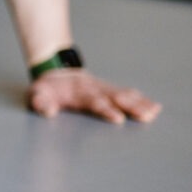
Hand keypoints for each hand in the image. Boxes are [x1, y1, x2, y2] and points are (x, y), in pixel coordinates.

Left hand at [27, 69, 160, 123]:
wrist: (55, 73)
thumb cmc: (46, 90)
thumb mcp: (36, 95)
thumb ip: (40, 103)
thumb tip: (48, 111)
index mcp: (78, 93)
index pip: (94, 101)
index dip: (106, 109)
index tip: (118, 118)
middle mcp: (95, 89)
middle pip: (115, 98)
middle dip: (131, 107)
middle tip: (145, 115)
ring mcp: (104, 89)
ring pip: (124, 95)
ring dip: (139, 103)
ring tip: (154, 111)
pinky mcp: (110, 91)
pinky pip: (127, 94)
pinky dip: (141, 100)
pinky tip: (155, 107)